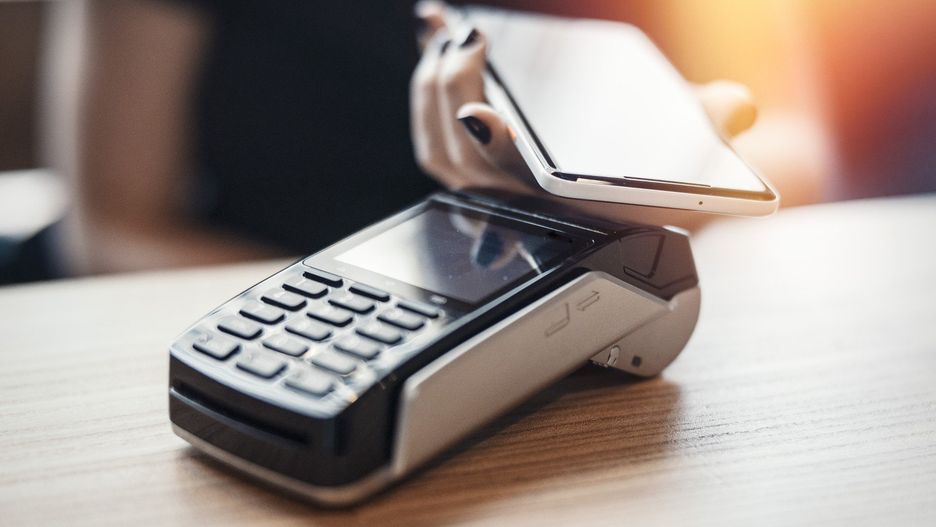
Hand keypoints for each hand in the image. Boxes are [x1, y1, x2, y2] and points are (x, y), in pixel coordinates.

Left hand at [411, 3, 758, 228]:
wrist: (641, 179)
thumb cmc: (660, 160)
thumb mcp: (692, 140)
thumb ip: (714, 123)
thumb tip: (737, 107)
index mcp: (569, 206)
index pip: (522, 188)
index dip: (492, 154)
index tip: (479, 114)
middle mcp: (525, 205)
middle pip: (462, 160)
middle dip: (452, 95)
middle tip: (468, 42)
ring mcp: (493, 189)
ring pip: (439, 150)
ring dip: (433, 90)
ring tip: (449, 36)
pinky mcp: (475, 167)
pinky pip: (434, 136)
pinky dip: (427, 89)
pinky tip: (434, 37)